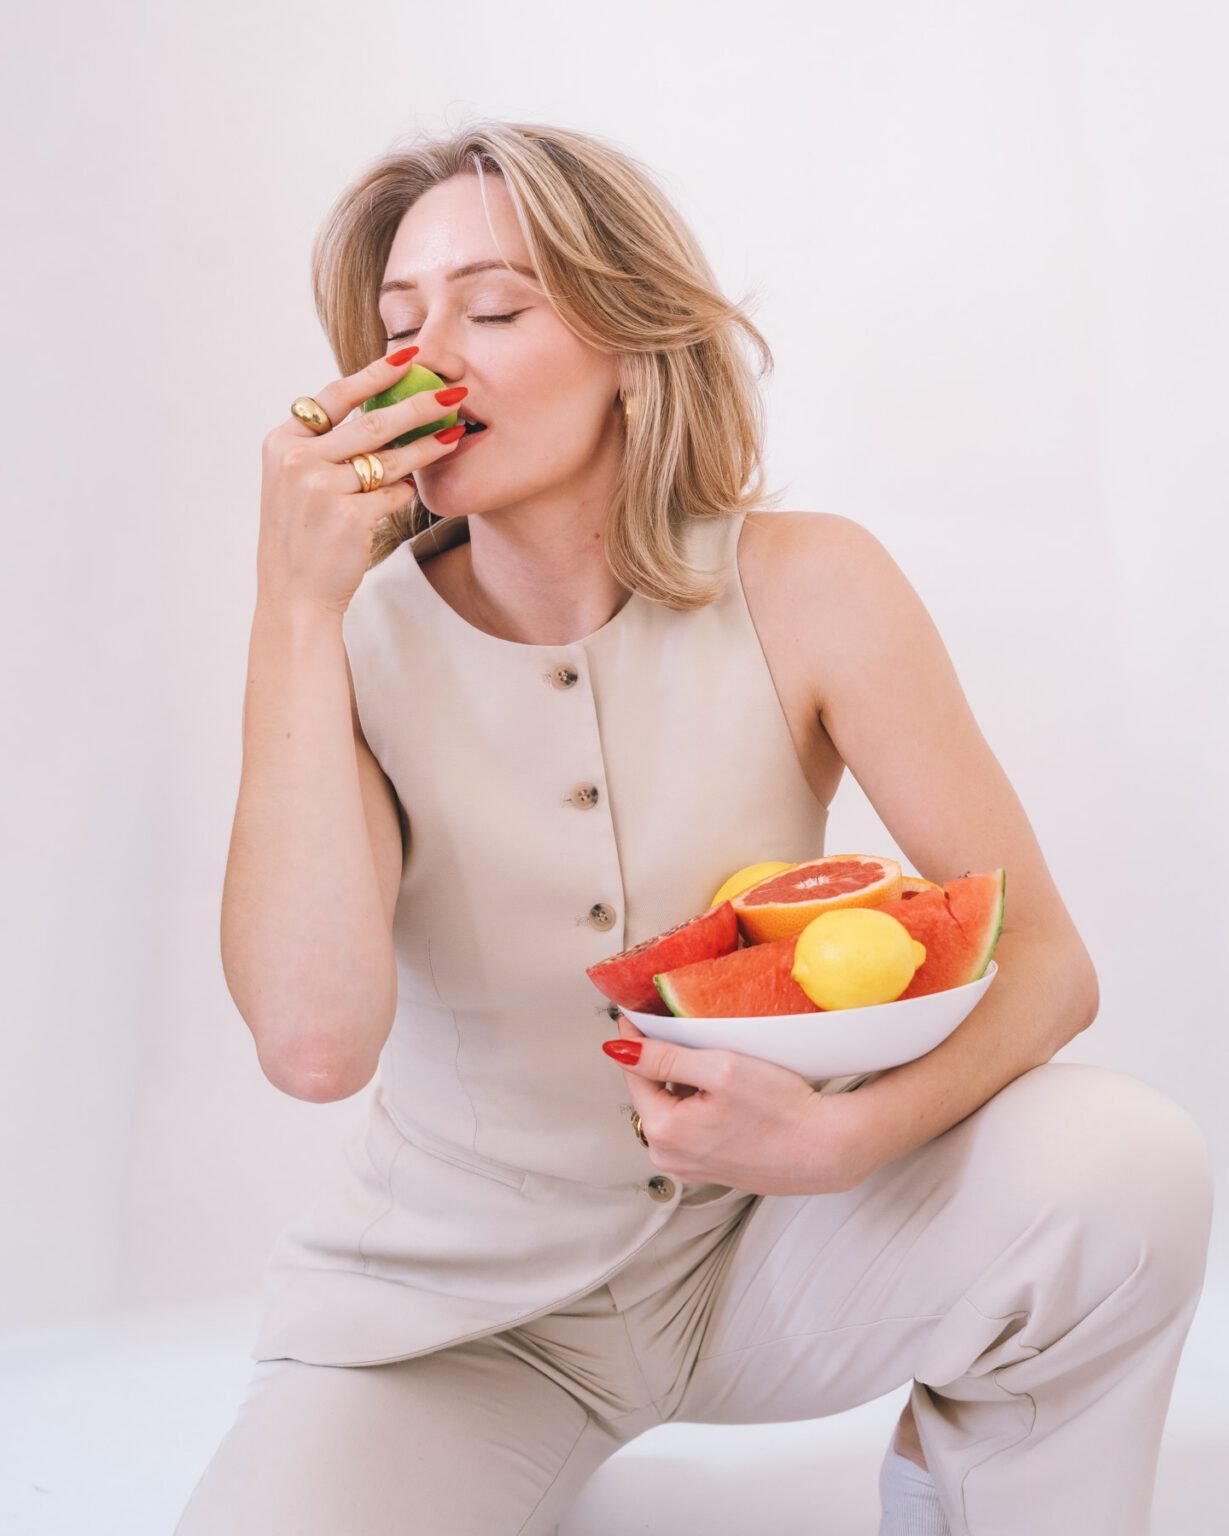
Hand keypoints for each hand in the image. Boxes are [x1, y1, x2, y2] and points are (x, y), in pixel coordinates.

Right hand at [257, 347, 467, 618]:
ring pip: (389, 458)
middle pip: (372, 423)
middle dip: (419, 404)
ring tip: (456, 434)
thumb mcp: (297, 482)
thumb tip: (378, 412)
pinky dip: (406, 492)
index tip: (408, 355)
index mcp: (283, 442)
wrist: (295, 594)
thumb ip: (324, 446)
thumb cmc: (303, 536)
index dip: (375, 373)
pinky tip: (415, 490)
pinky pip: (392, 494)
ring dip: (428, 445)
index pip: (335, 396)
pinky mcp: (347, 516)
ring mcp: (320, 488)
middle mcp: (297, 460)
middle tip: (453, 392)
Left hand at [602, 1012, 862, 1195]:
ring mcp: (690, 1167)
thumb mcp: (720, 1068)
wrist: (826, 1150)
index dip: (637, 1038)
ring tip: (715, 1065)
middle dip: (664, 1063)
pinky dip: (701, 1106)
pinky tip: (728, 1095)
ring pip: (672, 1110)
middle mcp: (669, 1156)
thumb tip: (618, 1050)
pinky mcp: (711, 1169)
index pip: (634, 1071)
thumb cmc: (781, 1112)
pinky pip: (691, 1128)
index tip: (637, 1014)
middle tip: (688, 1036)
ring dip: (684, 1085)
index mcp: (663, 1131)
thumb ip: (664, 1057)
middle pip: (651, 1092)